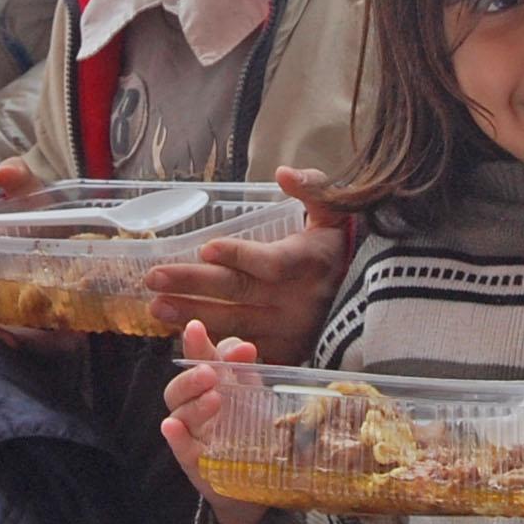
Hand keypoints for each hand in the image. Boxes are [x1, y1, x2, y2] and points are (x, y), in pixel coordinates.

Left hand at [143, 167, 349, 362]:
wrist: (370, 296)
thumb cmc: (338, 247)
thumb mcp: (335, 211)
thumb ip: (313, 187)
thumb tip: (283, 172)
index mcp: (309, 262)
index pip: (271, 263)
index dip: (239, 255)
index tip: (206, 247)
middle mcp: (298, 300)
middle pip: (239, 293)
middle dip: (194, 284)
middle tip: (154, 278)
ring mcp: (290, 330)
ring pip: (234, 323)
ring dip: (192, 314)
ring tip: (156, 306)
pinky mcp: (285, 351)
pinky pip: (243, 350)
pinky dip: (212, 342)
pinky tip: (181, 332)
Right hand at [160, 319, 266, 523]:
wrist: (257, 480)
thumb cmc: (250, 427)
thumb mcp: (251, 393)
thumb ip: (243, 368)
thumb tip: (245, 348)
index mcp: (208, 385)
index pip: (196, 360)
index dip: (198, 344)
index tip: (201, 329)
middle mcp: (194, 408)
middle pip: (178, 388)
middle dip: (192, 376)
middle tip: (211, 372)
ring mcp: (193, 436)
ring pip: (180, 415)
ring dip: (192, 403)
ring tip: (214, 399)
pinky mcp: (196, 463)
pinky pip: (181, 449)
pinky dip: (176, 437)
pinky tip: (173, 427)